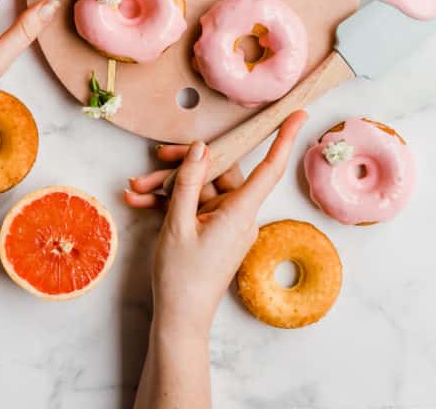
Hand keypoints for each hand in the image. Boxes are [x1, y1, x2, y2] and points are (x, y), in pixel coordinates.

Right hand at [124, 110, 306, 337]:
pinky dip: (168, 201)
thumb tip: (201, 147)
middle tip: (156, 158)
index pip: (269, 168)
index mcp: (239, 212)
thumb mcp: (178, 224)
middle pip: (218, 171)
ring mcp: (225, 222)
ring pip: (199, 187)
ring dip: (166, 185)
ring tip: (135, 188)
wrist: (179, 320)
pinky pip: (193, 205)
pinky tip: (139, 199)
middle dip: (183, 164)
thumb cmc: (182, 277)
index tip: (300, 115)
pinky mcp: (211, 229)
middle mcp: (238, 214)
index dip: (284, 139)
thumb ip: (189, 182)